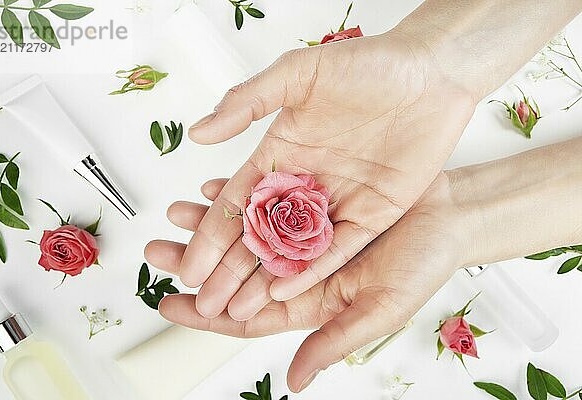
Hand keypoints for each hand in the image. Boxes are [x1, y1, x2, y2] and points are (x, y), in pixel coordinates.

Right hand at [146, 32, 475, 319]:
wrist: (431, 71)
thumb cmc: (367, 64)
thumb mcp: (298, 73)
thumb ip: (247, 102)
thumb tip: (198, 133)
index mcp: (281, 153)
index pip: (236, 203)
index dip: (211, 236)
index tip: (188, 266)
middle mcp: (304, 183)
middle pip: (259, 235)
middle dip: (230, 270)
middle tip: (203, 300)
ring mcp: (337, 202)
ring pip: (293, 249)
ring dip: (264, 279)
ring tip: (235, 311)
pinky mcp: (373, 215)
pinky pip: (338, 249)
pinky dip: (311, 269)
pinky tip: (283, 292)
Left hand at [149, 174, 465, 391]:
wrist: (450, 214)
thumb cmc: (423, 263)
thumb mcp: (380, 308)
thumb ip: (334, 341)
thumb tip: (293, 383)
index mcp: (310, 300)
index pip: (245, 313)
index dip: (204, 313)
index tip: (166, 304)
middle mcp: (299, 268)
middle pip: (234, 272)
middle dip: (193, 263)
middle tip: (157, 249)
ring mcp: (303, 233)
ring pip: (244, 233)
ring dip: (210, 225)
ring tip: (177, 211)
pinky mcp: (311, 202)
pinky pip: (267, 198)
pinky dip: (242, 193)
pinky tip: (216, 186)